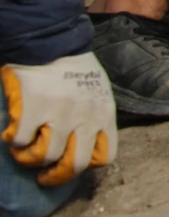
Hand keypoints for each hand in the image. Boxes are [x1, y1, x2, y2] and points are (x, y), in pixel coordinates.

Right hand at [2, 53, 115, 185]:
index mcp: (104, 113)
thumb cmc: (75, 69)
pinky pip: (20, 141)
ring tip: (25, 150)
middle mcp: (85, 116)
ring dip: (30, 157)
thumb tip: (82, 145)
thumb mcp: (98, 92)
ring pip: (45, 156)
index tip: (71, 163)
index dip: (87, 165)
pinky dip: (14, 140)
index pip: (105, 156)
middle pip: (75, 164)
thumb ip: (95, 116)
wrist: (53, 42)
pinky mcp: (33, 107)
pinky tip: (14, 131)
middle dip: (57, 175)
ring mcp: (59, 112)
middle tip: (44, 174)